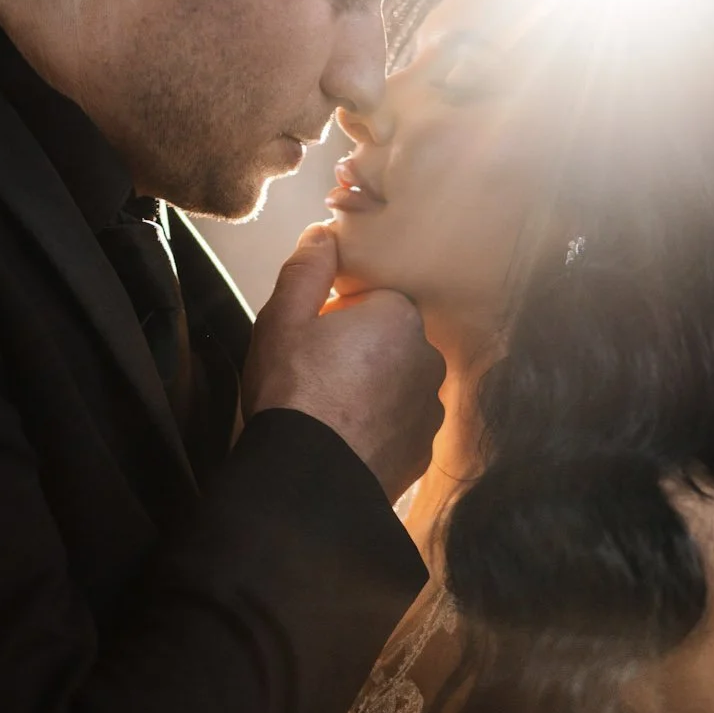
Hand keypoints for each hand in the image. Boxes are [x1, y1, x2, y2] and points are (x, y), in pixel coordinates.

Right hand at [243, 223, 444, 502]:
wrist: (307, 480)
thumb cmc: (292, 392)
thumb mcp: (283, 319)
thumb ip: (307, 267)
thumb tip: (325, 232)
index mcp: (399, 316)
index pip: (377, 300)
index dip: (341, 315)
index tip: (315, 338)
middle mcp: (428, 359)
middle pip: (393, 342)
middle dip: (363, 352)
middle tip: (318, 377)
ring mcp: (430, 409)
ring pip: (400, 385)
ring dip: (374, 392)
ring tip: (332, 414)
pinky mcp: (424, 451)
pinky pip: (402, 427)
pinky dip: (380, 430)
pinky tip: (348, 440)